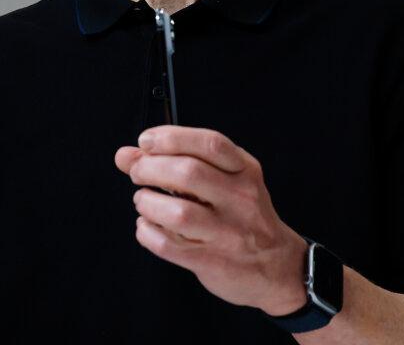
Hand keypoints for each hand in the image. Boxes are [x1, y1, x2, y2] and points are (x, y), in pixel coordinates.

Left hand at [114, 125, 307, 315]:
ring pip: (177, 212)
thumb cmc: (244, 216)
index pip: (210, 143)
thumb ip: (177, 160)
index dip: (171, 138)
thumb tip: (126, 155)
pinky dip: (147, 232)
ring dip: (148, 202)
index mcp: (244, 171)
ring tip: (144, 201)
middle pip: (188, 173)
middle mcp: (239, 199)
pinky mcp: (212, 261)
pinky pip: (168, 245)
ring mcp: (227, 232)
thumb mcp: (224, 180)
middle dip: (150, 168)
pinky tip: (148, 225)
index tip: (146, 141)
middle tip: (138, 172)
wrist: (277, 266)